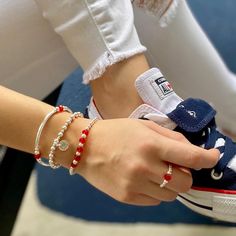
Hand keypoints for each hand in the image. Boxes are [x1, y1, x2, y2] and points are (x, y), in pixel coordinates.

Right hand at [75, 119, 218, 205]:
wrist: (84, 147)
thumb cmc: (115, 132)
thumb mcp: (144, 126)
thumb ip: (170, 137)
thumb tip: (190, 151)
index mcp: (151, 145)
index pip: (190, 157)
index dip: (207, 158)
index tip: (212, 157)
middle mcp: (145, 167)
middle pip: (184, 182)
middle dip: (185, 174)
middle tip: (175, 165)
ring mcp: (135, 185)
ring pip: (171, 195)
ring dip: (170, 184)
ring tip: (156, 172)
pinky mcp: (127, 197)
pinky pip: (154, 201)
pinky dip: (156, 191)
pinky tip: (144, 179)